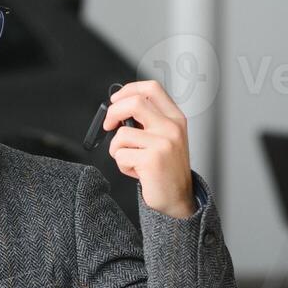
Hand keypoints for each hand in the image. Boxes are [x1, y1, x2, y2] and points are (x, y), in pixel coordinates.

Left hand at [104, 79, 195, 218]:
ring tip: (132, 160)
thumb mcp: (165, 138)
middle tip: (109, 125)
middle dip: (113, 112)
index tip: (116, 100)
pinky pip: (120, 154)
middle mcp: (172, 128)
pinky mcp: (151, 160)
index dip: (129, 90)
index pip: (152, 89)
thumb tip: (119, 108)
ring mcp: (163, 143)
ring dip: (118, 149)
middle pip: (134, 102)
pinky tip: (136, 172)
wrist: (178, 199)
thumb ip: (149, 121)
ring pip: (122, 134)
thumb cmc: (167, 170)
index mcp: (175, 119)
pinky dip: (122, 165)